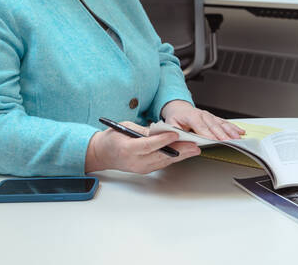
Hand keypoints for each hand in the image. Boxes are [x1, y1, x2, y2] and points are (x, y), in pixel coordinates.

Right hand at [85, 121, 199, 173]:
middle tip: (194, 145)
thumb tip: (161, 130)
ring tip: (194, 149)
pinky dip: (174, 158)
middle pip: (160, 156)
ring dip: (181, 155)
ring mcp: (140, 168)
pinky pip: (162, 164)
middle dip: (179, 150)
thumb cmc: (112, 138)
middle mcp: (135, 161)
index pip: (148, 145)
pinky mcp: (145, 170)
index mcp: (127, 148)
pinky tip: (185, 153)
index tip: (175, 134)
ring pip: (164, 162)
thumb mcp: (124, 127)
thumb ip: (143, 130)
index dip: (163, 140)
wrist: (102, 154)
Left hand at [161, 100, 244, 139]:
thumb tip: (180, 139)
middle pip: (214, 126)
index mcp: (191, 116)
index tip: (215, 141)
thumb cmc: (176, 117)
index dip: (208, 134)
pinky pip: (224, 122)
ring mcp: (209, 116)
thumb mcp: (170, 124)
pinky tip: (240, 131)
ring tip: (238, 138)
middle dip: (223, 134)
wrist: (179, 107)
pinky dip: (233, 127)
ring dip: (230, 131)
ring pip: (221, 124)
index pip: (201, 127)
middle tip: (230, 142)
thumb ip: (175, 132)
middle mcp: (202, 115)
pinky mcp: (214, 118)